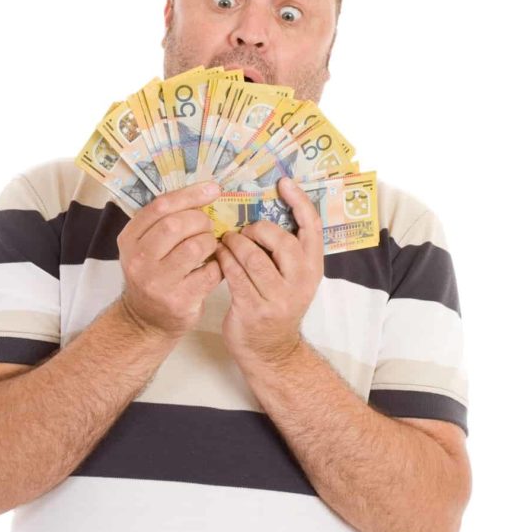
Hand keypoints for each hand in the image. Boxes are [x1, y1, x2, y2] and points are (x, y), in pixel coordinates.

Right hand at [117, 181, 223, 338]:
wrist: (146, 319)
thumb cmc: (153, 273)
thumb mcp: (146, 245)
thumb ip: (166, 220)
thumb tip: (208, 191)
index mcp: (129, 239)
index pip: (160, 207)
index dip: (190, 194)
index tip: (213, 189)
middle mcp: (138, 260)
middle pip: (175, 224)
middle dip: (200, 220)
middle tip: (207, 226)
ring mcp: (157, 282)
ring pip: (194, 247)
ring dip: (210, 242)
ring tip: (209, 246)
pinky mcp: (179, 300)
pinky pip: (209, 272)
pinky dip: (217, 265)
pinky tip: (212, 267)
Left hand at [214, 176, 324, 362]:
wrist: (270, 349)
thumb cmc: (275, 303)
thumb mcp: (291, 277)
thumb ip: (284, 249)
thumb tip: (262, 209)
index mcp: (313, 267)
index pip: (313, 227)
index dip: (299, 201)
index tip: (283, 182)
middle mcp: (301, 281)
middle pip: (281, 241)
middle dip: (257, 229)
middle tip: (243, 229)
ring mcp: (279, 298)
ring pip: (253, 258)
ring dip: (234, 244)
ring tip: (225, 240)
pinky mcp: (255, 309)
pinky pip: (235, 275)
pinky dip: (224, 261)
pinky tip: (218, 255)